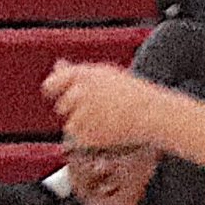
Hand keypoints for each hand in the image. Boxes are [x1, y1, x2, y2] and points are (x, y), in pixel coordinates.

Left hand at [43, 60, 168, 149]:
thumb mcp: (105, 75)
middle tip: (98, 109)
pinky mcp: (88, 135)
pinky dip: (91, 138)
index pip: (53, 84)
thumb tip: (57, 65)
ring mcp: (83, 115)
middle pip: (62, 106)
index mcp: (84, 75)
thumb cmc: (130, 92)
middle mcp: (80, 94)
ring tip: (107, 120)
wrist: (152, 114)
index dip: (54, 89)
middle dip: (75, 109)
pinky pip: (80, 139)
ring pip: (70, 125)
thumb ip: (77, 72)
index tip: (58, 94)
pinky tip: (109, 130)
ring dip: (83, 125)